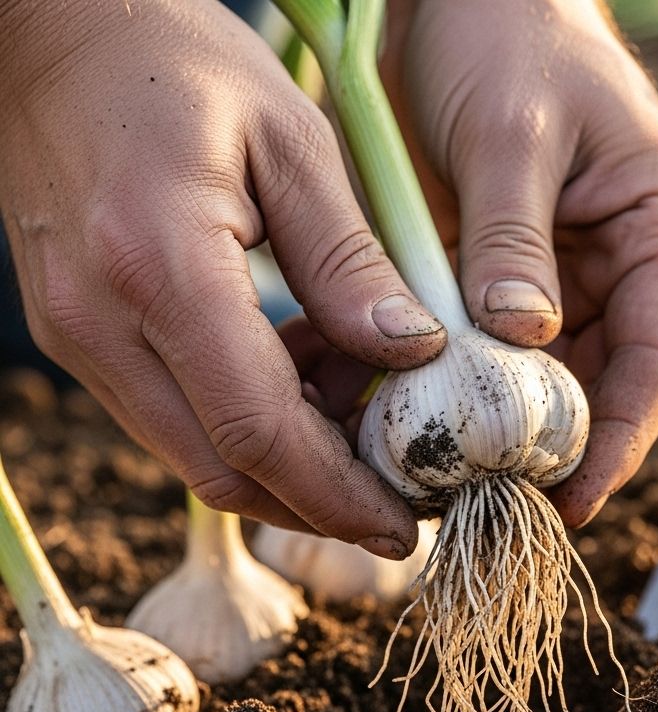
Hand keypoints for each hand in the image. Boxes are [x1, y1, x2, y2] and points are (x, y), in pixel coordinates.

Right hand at [0, 0, 446, 557]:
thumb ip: (351, 260)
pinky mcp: (82, 338)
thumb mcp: (293, 141)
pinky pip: (177, 418)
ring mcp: (80, 339)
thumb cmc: (178, 62)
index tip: (403, 526)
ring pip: (198, 457)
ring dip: (291, 467)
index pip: (257, 430)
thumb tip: (414, 352)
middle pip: (223, 472)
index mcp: (159, 267)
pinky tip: (306, 381)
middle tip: (399, 503)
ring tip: (364, 419)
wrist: (53, 33)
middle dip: (321, 506)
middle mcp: (102, 323)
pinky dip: (250, 428)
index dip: (337, 495)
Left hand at [382, 0, 657, 525]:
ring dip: (475, 425)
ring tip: (420, 470)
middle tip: (482, 498)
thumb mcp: (515, 129)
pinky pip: (465, 349)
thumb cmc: (510, 31)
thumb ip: (515, 237)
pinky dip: (426, 382)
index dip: (622, 437)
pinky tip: (377, 409)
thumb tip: (519, 339)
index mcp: (657, 230)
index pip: (657, 358)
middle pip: (591, 386)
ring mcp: (548, 282)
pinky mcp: (487, 282)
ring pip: (524, 381)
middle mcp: (612, 270)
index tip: (575, 497)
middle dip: (540, 448)